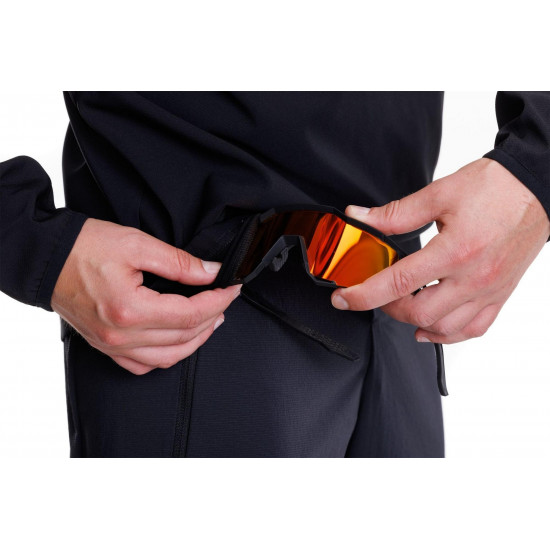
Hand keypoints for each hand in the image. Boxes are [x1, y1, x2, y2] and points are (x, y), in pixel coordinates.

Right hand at [52, 218, 240, 374]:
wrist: (47, 259)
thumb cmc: (85, 247)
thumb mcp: (137, 244)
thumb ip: (178, 262)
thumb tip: (211, 272)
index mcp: (129, 309)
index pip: (189, 314)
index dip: (217, 301)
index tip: (232, 288)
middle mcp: (120, 335)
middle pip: (183, 337)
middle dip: (212, 318)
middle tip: (225, 300)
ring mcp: (112, 346)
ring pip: (168, 357)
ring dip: (196, 340)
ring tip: (211, 320)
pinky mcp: (106, 347)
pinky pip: (144, 365)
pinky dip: (168, 356)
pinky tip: (179, 341)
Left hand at [331, 158, 549, 343]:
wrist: (537, 187)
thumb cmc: (495, 188)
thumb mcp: (439, 194)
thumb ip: (395, 213)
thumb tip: (359, 217)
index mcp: (455, 251)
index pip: (398, 283)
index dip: (363, 294)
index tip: (343, 298)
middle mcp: (473, 277)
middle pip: (419, 313)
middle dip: (387, 307)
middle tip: (375, 293)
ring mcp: (489, 291)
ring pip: (444, 328)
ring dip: (414, 322)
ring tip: (400, 305)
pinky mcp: (500, 295)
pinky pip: (473, 329)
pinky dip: (447, 335)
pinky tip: (430, 327)